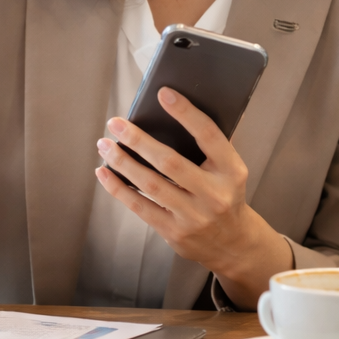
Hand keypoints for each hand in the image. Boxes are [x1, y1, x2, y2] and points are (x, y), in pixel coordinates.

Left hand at [95, 87, 291, 305]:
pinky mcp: (174, 232)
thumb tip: (180, 108)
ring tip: (104, 145)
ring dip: (122, 162)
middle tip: (115, 123)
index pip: (208, 135)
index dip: (186, 113)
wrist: (234, 244)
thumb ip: (211, 145)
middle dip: (138, 140)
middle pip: (170, 162)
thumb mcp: (229, 170)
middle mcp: (214, 194)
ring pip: (150, 185)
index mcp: (231, 171)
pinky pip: (140, 207)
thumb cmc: (225, 194)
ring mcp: (193, 216)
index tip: (163, 94)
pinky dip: (118, 188)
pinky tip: (104, 173)